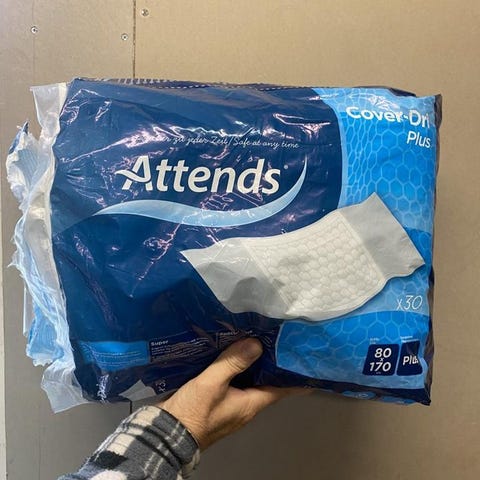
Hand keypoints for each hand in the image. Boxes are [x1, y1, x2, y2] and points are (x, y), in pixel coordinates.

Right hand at [157, 338, 301, 449]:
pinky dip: (238, 367)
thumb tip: (257, 344)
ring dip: (255, 363)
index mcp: (251, 403)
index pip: (282, 389)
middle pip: (267, 382)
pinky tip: (233, 353)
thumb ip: (233, 363)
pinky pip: (235, 381)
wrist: (166, 433)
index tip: (308, 364)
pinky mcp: (218, 400)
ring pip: (250, 380)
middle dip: (275, 363)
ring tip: (260, 339)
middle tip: (281, 340)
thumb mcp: (212, 383)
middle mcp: (246, 405)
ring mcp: (232, 404)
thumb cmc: (193, 412)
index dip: (295, 377)